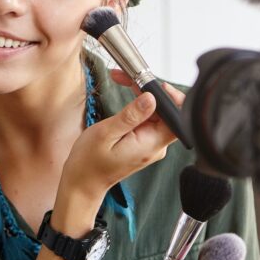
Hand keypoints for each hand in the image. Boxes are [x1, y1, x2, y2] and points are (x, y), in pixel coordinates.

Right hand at [59, 75, 181, 203]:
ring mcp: (150, 144)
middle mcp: (155, 145)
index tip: (151, 84)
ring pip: (156, 112)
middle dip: (149, 90)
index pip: (177, 119)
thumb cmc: (89, 163)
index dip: (170, 97)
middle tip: (126, 76)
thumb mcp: (105, 134)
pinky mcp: (143, 142)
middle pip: (166, 111)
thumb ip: (130, 116)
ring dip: (142, 95)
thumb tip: (152, 98)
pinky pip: (147, 119)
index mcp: (150, 145)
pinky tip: (126, 96)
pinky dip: (137, 105)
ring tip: (122, 80)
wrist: (83, 183)